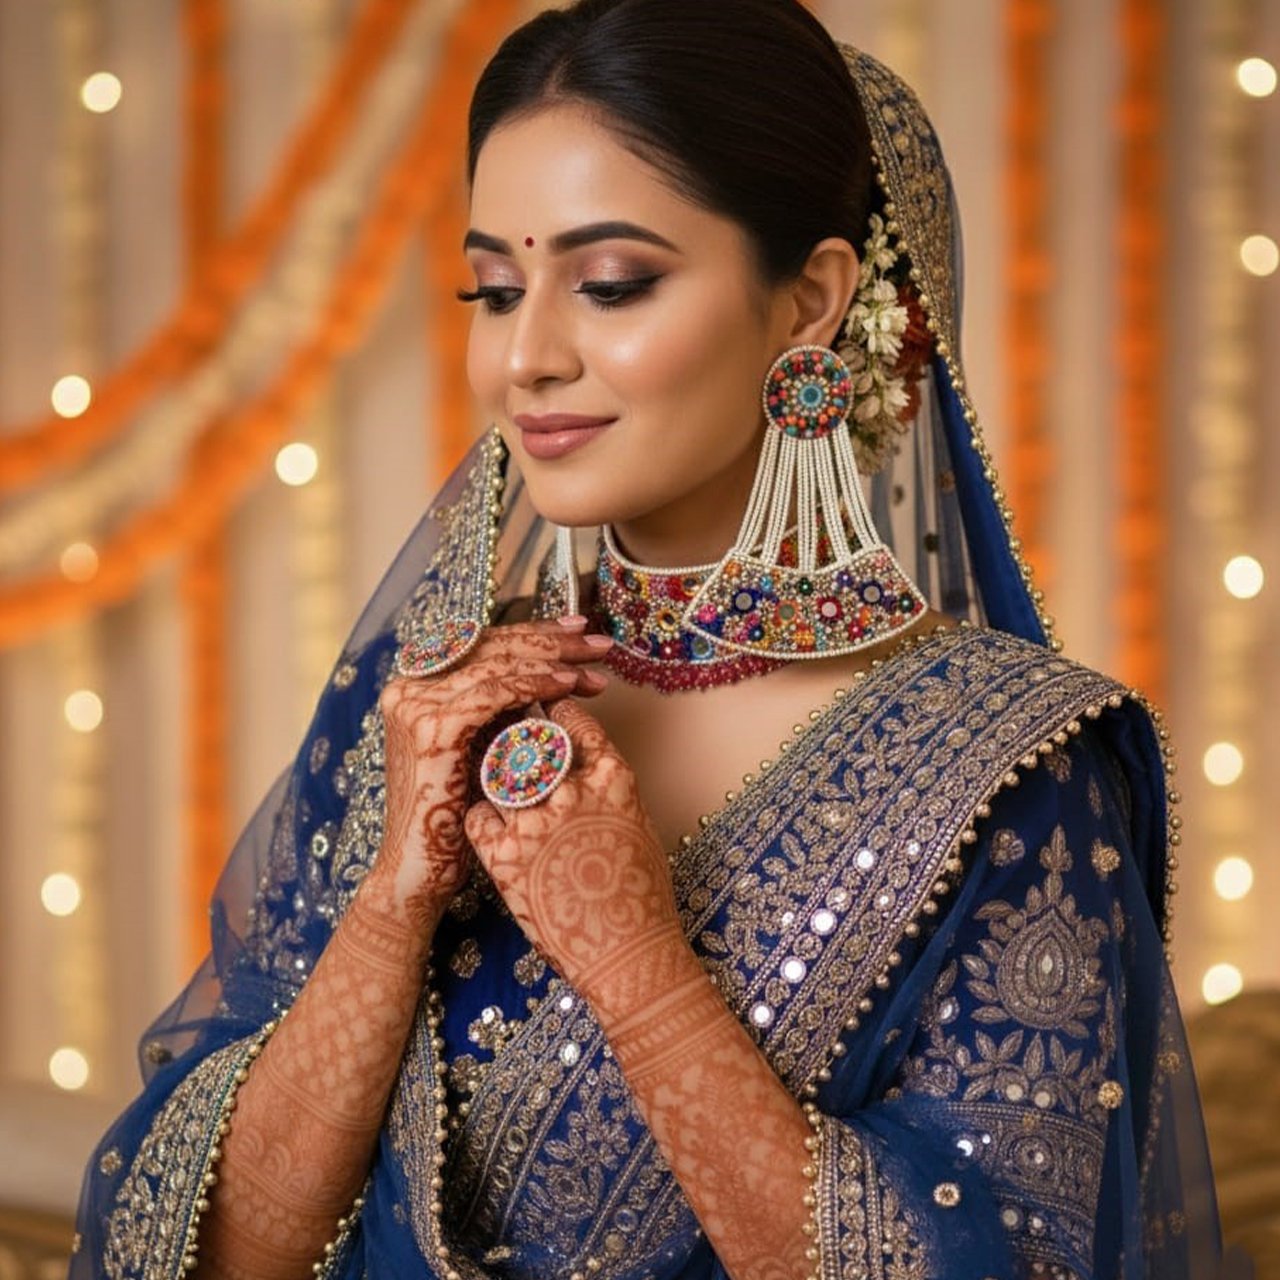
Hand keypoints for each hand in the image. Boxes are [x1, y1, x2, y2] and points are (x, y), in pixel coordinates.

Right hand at [367, 621, 610, 927]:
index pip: (484, 645)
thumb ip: (504, 713)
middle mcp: (409, 688)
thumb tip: (558, 675)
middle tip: (600, 645)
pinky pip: (495, 694)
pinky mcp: (432, 729)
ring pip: (498, 665)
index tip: (578, 630)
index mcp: (418, 687)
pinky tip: (568, 687)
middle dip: (552, 644)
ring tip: (595, 670)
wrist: (419, 874)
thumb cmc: (457, 819)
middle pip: (493, 648)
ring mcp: (415, 705)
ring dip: (553, 663)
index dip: (533, 634)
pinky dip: (535, 686)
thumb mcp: (480, 751)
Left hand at [464, 700, 685, 1012]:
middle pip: (530, 740)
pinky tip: (492, 827)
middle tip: (512, 739)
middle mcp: (572, 791)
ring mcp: (535, 822)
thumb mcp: (635, 823)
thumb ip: (606, 786)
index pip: (572, 722)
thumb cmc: (640, 896)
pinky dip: (482, 817)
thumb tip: (583, 765)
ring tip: (498, 782)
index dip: (554, 716)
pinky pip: (478, 816)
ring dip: (496, 774)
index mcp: (612, 778)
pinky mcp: (503, 855)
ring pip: (498, 773)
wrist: (626, 954)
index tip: (546, 717)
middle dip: (518, 736)